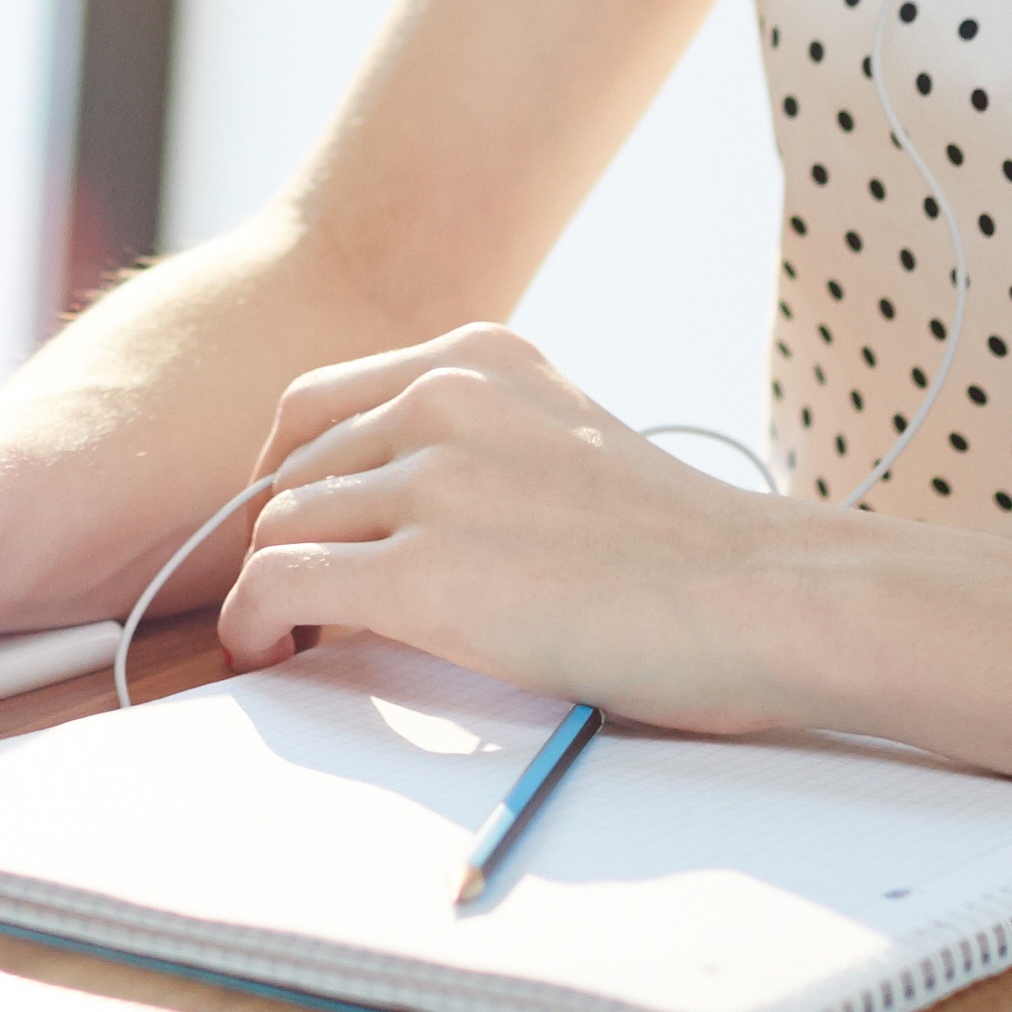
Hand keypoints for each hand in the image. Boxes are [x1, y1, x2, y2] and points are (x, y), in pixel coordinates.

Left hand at [209, 325, 817, 726]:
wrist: (760, 596)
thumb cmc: (685, 550)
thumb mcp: (567, 442)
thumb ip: (478, 448)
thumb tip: (387, 513)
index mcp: (477, 358)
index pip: (317, 403)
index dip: (286, 476)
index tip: (292, 529)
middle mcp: (442, 399)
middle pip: (290, 470)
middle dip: (275, 540)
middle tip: (288, 604)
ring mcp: (430, 482)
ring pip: (276, 527)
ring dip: (262, 589)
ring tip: (283, 641)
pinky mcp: (422, 573)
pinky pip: (278, 585)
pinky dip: (251, 624)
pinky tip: (268, 653)